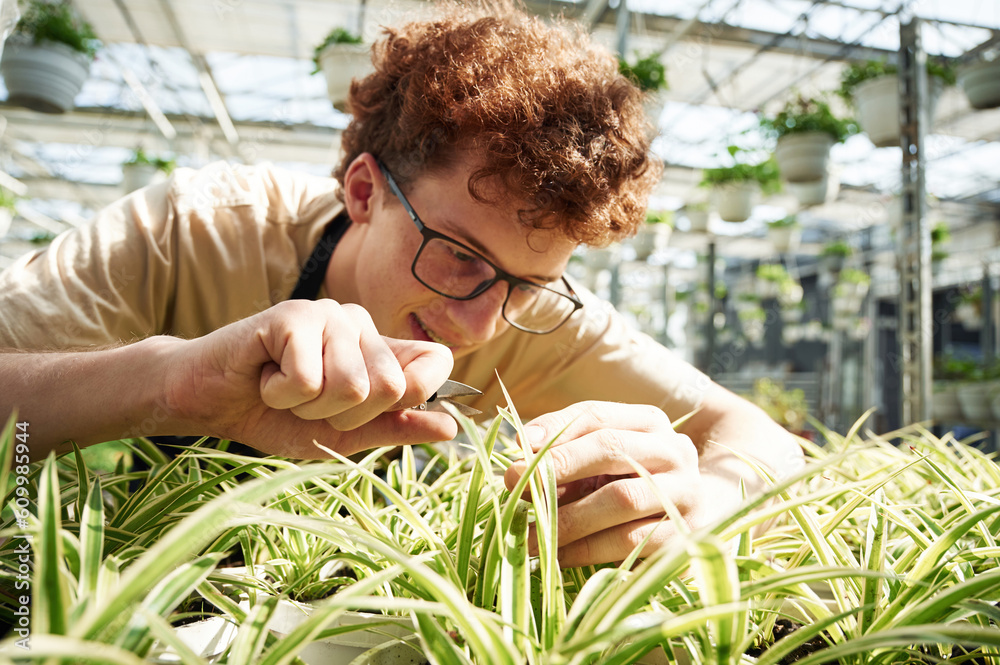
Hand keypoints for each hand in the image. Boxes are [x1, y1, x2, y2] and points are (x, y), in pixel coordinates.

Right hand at [162, 299, 456, 457]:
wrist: (211, 402)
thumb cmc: (277, 415)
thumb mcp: (343, 434)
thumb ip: (396, 428)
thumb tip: (451, 427)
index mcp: (381, 350)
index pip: (436, 360)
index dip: (416, 395)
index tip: (371, 409)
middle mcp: (362, 324)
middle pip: (391, 387)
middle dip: (345, 414)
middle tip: (310, 402)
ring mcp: (329, 313)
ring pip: (352, 385)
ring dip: (309, 406)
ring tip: (286, 389)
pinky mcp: (292, 314)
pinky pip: (308, 378)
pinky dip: (281, 395)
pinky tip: (265, 376)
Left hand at [503, 401, 707, 566]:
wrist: (693, 515)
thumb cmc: (631, 482)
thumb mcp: (599, 461)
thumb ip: (561, 456)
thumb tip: (515, 468)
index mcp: (649, 422)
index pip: (597, 415)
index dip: (555, 429)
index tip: (519, 447)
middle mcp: (673, 451)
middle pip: (612, 448)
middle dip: (559, 466)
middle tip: (516, 486)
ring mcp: (685, 493)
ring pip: (621, 498)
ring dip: (568, 517)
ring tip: (529, 534)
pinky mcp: (685, 535)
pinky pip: (630, 541)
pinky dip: (588, 549)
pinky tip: (559, 555)